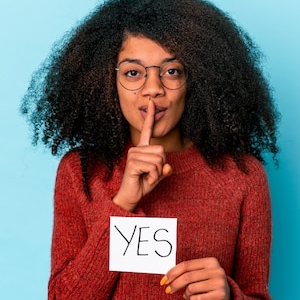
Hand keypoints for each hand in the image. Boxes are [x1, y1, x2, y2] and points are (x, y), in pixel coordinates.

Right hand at [112, 97, 172, 211]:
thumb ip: (164, 169)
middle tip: (151, 174)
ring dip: (157, 172)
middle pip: (161, 151)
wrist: (131, 196)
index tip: (152, 103)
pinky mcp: (132, 163)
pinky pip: (153, 167)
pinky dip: (153, 177)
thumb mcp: (158, 175)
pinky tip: (145, 179)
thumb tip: (168, 167)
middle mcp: (136, 149)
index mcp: (142, 148)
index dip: (150, 117)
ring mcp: (133, 155)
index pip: (147, 130)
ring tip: (147, 177)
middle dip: (161, 165)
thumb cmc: (143, 183)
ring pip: (159, 160)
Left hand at [161, 258, 230, 299]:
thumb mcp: (199, 274)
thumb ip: (186, 272)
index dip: (172, 273)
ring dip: (186, 293)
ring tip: (189, 295)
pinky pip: (197, 298)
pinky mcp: (220, 295)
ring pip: (191, 288)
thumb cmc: (207, 283)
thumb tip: (166, 278)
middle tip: (168, 290)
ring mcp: (220, 282)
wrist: (225, 296)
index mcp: (210, 261)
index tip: (163, 281)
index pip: (186, 265)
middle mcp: (217, 270)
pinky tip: (195, 299)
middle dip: (174, 284)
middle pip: (187, 277)